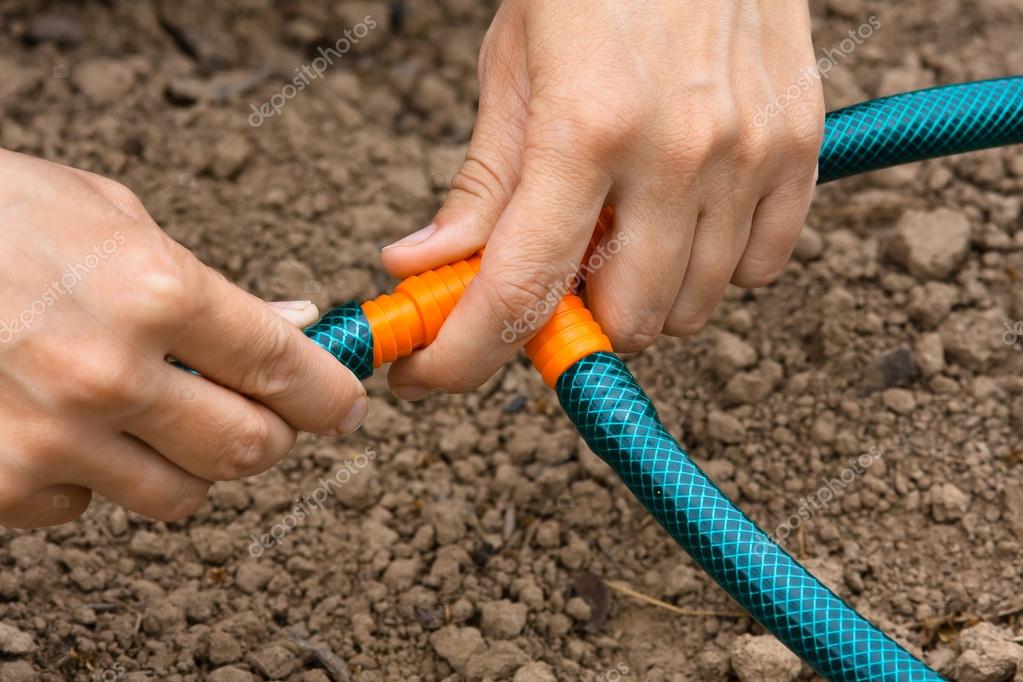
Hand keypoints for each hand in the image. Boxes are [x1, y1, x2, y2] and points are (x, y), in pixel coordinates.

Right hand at [0, 150, 366, 527]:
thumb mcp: (111, 218)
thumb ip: (209, 284)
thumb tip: (292, 325)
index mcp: (153, 292)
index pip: (285, 368)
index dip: (332, 393)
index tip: (346, 404)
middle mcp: (108, 375)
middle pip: (249, 449)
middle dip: (271, 434)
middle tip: (260, 412)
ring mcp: (49, 440)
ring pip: (180, 495)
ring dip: (185, 459)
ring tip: (148, 410)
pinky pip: (88, 508)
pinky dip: (92, 476)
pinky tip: (62, 423)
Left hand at [382, 0, 822, 396]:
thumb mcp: (512, 67)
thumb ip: (480, 183)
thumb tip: (420, 264)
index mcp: (583, 125)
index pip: (519, 289)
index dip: (463, 355)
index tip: (430, 375)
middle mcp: (677, 150)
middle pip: (621, 322)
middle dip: (570, 323)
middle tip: (549, 279)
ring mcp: (749, 151)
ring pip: (692, 308)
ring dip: (639, 298)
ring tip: (616, 235)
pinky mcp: (799, 144)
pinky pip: (762, 268)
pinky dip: (713, 269)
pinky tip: (681, 220)